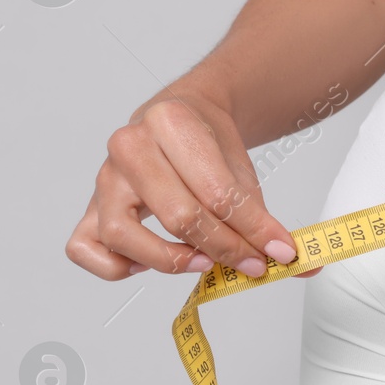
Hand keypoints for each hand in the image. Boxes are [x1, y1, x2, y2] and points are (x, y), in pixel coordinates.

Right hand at [66, 92, 318, 280]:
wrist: (180, 117)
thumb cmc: (209, 147)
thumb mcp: (244, 171)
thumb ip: (266, 219)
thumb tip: (300, 264)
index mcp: (171, 121)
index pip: (217, 191)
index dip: (253, 231)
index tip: (281, 254)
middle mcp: (129, 145)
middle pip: (178, 215)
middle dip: (224, 248)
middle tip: (251, 264)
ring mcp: (103, 177)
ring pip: (122, 234)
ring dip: (169, 260)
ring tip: (203, 263)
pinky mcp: (89, 206)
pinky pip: (83, 247)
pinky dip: (115, 266)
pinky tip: (149, 263)